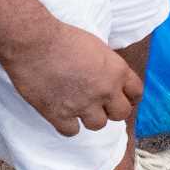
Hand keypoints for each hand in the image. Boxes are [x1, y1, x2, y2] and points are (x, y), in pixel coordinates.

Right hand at [0, 21, 143, 136]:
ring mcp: (83, 104)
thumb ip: (108, 66)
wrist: (32, 42)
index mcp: (117, 71)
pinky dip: (66, 125)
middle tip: (99, 105)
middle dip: (111, 110)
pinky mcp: (60, 114)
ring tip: (77, 107)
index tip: (121, 99)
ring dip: (89, 118)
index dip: (128, 97)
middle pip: (121, 114)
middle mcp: (105, 90)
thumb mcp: (97, 46)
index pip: (136, 93)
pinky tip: (61, 114)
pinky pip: (71, 131)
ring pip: (98, 125)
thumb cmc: (61, 37)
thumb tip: (110, 78)